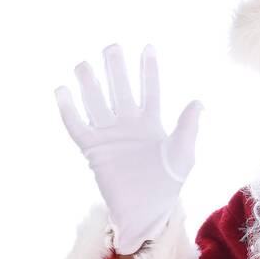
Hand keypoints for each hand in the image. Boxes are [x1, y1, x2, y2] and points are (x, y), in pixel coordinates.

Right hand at [56, 44, 201, 254]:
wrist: (146, 212)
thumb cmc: (167, 186)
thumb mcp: (183, 156)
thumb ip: (188, 128)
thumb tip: (198, 102)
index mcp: (151, 124)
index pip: (150, 90)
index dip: (148, 70)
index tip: (148, 48)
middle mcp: (128, 125)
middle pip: (119, 89)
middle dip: (115, 69)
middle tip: (111, 47)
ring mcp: (109, 135)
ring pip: (96, 102)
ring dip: (90, 84)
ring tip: (83, 64)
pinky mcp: (93, 150)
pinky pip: (77, 127)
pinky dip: (68, 110)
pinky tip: (62, 90)